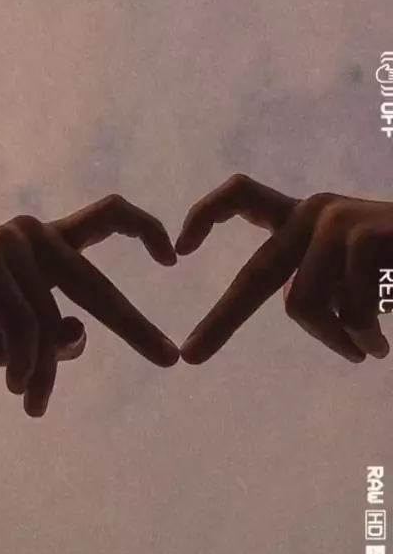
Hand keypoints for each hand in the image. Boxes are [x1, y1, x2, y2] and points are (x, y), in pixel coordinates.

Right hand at [0, 195, 178, 415]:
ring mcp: (5, 245)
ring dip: (45, 373)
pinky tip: (13, 387)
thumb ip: (59, 334)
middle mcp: (30, 235)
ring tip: (34, 405)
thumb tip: (81, 333)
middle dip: (134, 326)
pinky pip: (24, 330)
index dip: (145, 229)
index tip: (174, 260)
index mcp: (46, 243)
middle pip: (95, 285)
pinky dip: (22, 367)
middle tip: (168, 359)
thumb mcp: (27, 340)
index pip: (105, 218)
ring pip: (53, 323)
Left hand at [176, 174, 392, 363]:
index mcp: (304, 218)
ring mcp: (338, 221)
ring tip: (367, 349)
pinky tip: (379, 346)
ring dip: (335, 339)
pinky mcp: (364, 236)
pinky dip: (360, 339)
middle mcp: (314, 212)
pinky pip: (343, 310)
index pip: (242, 197)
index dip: (206, 215)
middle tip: (191, 356)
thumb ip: (318, 287)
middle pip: (257, 274)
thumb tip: (297, 309)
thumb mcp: (352, 279)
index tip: (180, 248)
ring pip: (303, 305)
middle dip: (221, 321)